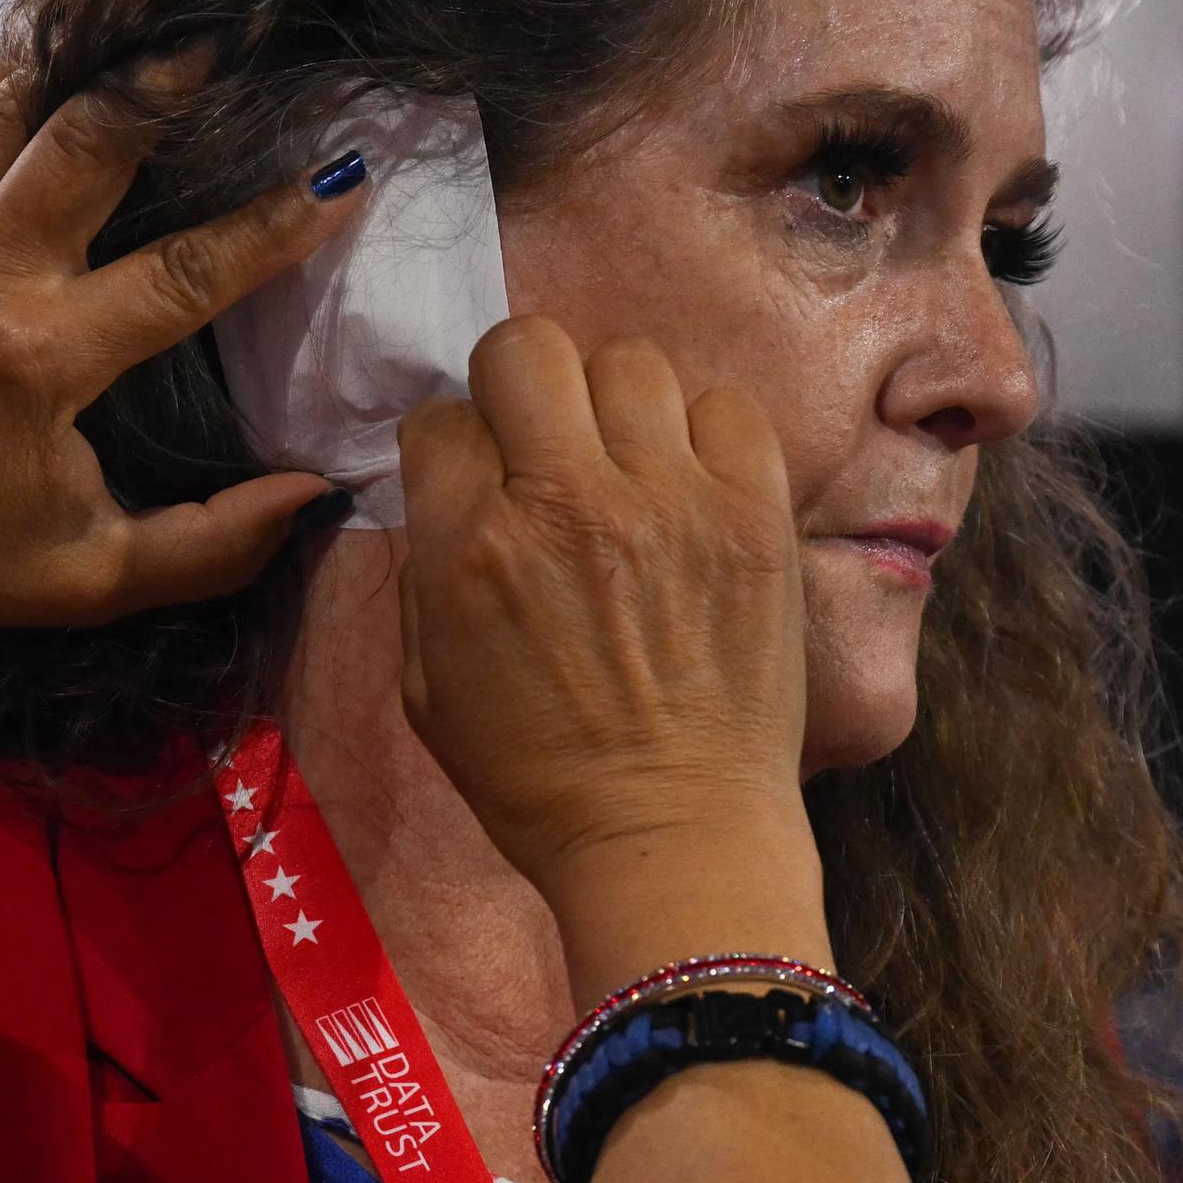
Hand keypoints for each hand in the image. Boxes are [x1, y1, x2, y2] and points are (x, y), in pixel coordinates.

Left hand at [0, 53, 364, 664]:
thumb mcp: (88, 581)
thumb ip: (212, 546)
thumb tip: (315, 495)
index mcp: (41, 364)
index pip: (187, 274)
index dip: (276, 226)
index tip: (340, 183)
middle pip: (89, 141)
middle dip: (166, 83)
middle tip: (228, 45)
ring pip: (12, 110)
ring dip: (87, 71)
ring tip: (151, 48)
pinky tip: (42, 81)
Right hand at [396, 319, 827, 992]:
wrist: (672, 834)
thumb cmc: (535, 777)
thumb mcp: (427, 686)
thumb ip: (428, 572)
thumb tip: (448, 492)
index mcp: (472, 550)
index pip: (440, 418)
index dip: (450, 446)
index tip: (473, 480)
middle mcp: (566, 503)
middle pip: (526, 348)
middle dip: (517, 388)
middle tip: (538, 444)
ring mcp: (671, 500)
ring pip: (627, 362)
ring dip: (611, 407)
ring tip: (623, 465)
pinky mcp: (755, 513)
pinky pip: (724, 405)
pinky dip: (699, 433)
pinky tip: (688, 487)